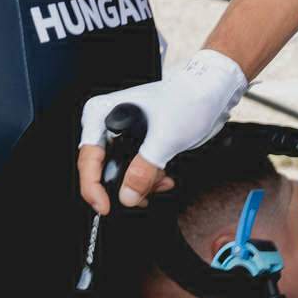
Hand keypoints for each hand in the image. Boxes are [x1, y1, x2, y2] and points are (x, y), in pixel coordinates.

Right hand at [76, 49, 247, 214]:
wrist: (210, 92)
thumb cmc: (187, 98)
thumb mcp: (165, 137)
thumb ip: (144, 169)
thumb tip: (126, 196)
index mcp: (101, 113)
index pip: (87, 158)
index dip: (92, 187)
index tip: (105, 206)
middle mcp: (107, 124)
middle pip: (102, 170)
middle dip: (126, 186)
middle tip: (144, 195)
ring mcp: (122, 136)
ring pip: (120, 175)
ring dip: (142, 184)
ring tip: (162, 180)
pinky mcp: (137, 144)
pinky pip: (134, 172)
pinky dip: (149, 179)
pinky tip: (164, 177)